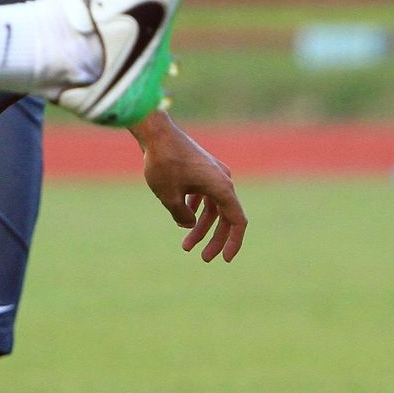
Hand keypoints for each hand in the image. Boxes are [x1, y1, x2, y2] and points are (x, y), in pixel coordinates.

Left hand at [134, 113, 245, 262]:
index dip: (233, 242)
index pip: (237, 221)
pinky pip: (206, 195)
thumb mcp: (169, 197)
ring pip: (214, 207)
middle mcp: (222, 180)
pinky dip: (197, 209)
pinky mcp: (202, 169)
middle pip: (225, 217)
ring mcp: (213, 173)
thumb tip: (189, 224)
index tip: (224, 259)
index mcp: (222, 187)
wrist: (156, 132)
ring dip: (202, 226)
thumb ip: (181, 216)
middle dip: (215, 239)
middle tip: (203, 258)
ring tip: (187, 245)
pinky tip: (184, 219)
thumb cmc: (163, 163)